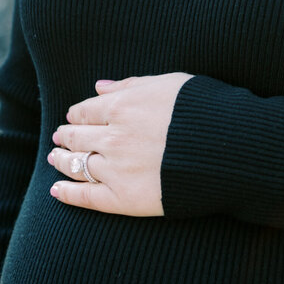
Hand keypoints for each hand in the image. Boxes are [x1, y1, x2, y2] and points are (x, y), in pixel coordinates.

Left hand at [48, 72, 193, 216]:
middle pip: (77, 136)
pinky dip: (67, 194)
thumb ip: (131, 85)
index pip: (86, 110)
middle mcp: (114, 137)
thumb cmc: (206, 111)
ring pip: (77, 164)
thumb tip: (99, 87)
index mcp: (123, 106)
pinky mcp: (124, 198)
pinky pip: (87, 197)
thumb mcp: (170, 84)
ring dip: (61, 160)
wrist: (229, 150)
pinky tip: (56, 190)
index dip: (76, 114)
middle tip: (59, 137)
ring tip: (54, 159)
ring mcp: (117, 169)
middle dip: (65, 136)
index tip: (73, 116)